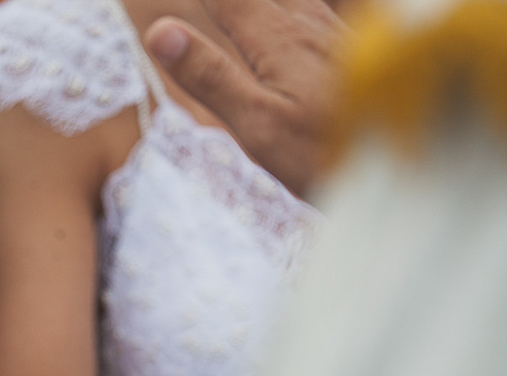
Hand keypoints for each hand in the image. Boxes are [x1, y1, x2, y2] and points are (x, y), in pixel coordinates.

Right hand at [144, 0, 345, 195]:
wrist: (409, 166)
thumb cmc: (326, 156)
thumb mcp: (257, 126)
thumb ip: (211, 76)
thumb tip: (160, 30)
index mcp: (277, 38)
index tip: (166, 4)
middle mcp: (309, 22)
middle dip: (233, 1)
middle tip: (216, 6)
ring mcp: (337, 31)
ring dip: (264, 5)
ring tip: (245, 10)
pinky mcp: (357, 47)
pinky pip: (326, 10)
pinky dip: (304, 10)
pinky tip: (305, 15)